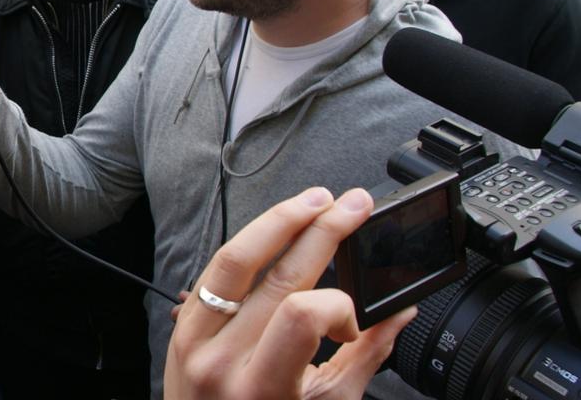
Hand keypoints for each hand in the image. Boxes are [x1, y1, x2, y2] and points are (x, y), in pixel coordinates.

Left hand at [165, 187, 416, 399]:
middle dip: (322, 231)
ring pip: (235, 259)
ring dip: (278, 221)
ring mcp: (194, 340)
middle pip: (276, 276)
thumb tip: (400, 314)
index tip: (351, 325)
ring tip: (314, 201)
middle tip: (353, 205)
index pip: (302, 316)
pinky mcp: (180, 327)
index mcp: (261, 389)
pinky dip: (247, 247)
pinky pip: (214, 272)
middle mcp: (221, 360)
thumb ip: (364, 359)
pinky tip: (273, 230)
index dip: (339, 308)